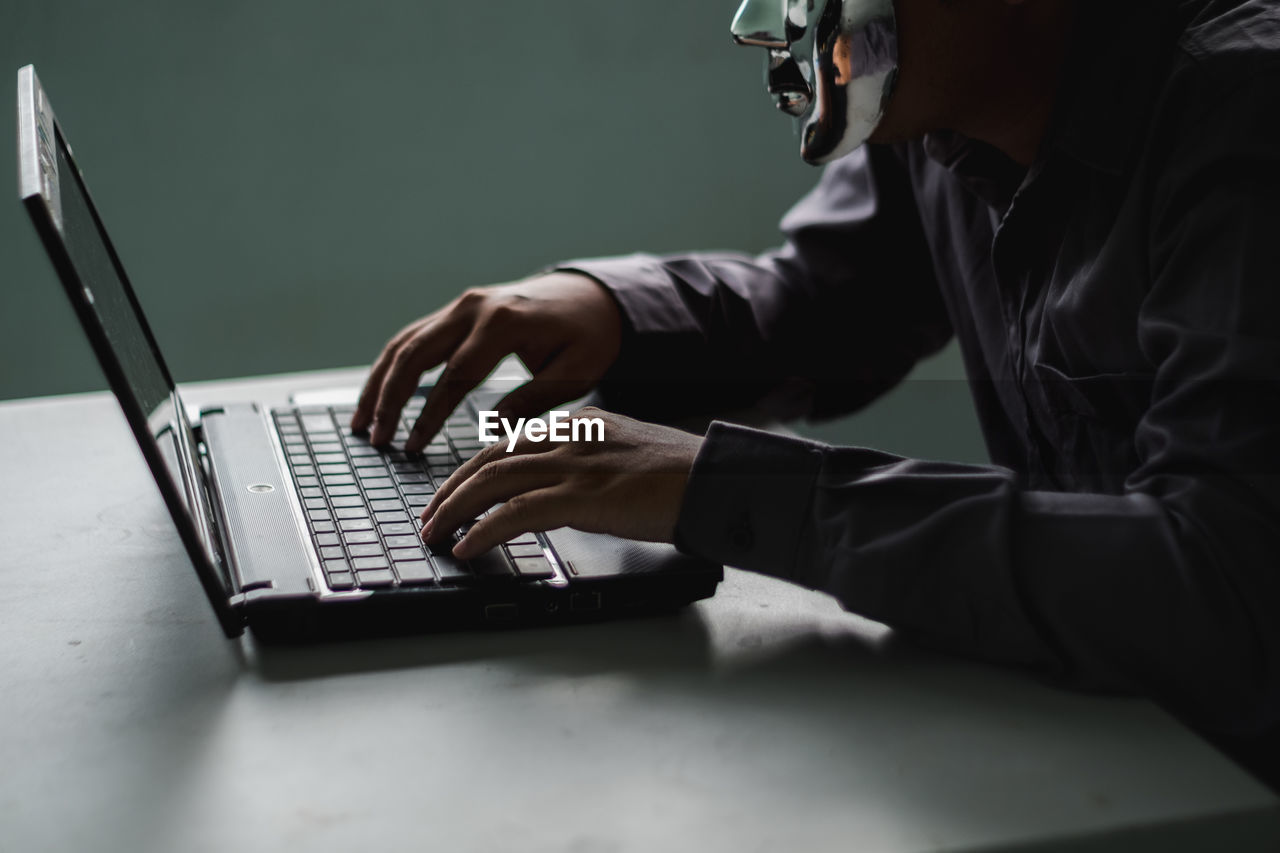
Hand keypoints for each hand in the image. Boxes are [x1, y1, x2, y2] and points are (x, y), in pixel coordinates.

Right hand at [351, 272, 622, 451]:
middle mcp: (475, 308)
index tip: (413, 446)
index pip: (456, 374)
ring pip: (405, 343)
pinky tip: (377, 396)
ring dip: (379, 383)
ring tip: (363, 424)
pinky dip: (391, 367)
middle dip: (390, 399)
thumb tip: (492, 428)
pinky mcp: (457, 311)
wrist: (591, 297)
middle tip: (376, 439)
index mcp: (505, 323)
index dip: (430, 413)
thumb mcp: (576, 372)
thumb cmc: (588, 337)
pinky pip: (414, 337)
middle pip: (415, 354)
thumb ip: (534, 399)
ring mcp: (462, 306)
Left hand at [419, 407, 703, 557]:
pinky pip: (515, 513)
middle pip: (488, 460)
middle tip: (428, 518)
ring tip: (434, 534)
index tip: (450, 493)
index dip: (470, 471)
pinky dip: (483, 530)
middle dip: (450, 491)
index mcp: (578, 425)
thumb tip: (562, 489)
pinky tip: (466, 547)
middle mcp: (569, 438)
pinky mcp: (582, 497)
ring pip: (492, 482)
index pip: (507, 443)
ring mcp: (574, 465)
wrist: (715, 479)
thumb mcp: (625, 455)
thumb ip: (590, 462)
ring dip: (455, 511)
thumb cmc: (681, 475)